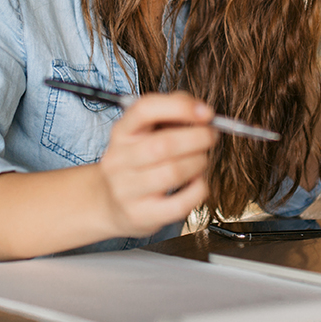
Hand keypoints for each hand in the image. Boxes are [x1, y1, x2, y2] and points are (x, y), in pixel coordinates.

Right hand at [96, 92, 218, 237]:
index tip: (206, 113)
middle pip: (164, 144)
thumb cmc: (137, 162)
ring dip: (199, 162)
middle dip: (199, 138)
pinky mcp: (140, 215)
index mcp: (121, 132)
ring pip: (174, 172)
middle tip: (211, 136)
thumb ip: (171, 113)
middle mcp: (119, 159)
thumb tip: (202, 112)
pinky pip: (180, 203)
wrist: (108, 203)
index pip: (144, 110)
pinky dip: (198, 189)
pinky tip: (196, 182)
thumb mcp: (143, 133)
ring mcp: (126, 190)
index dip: (179, 107)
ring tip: (201, 160)